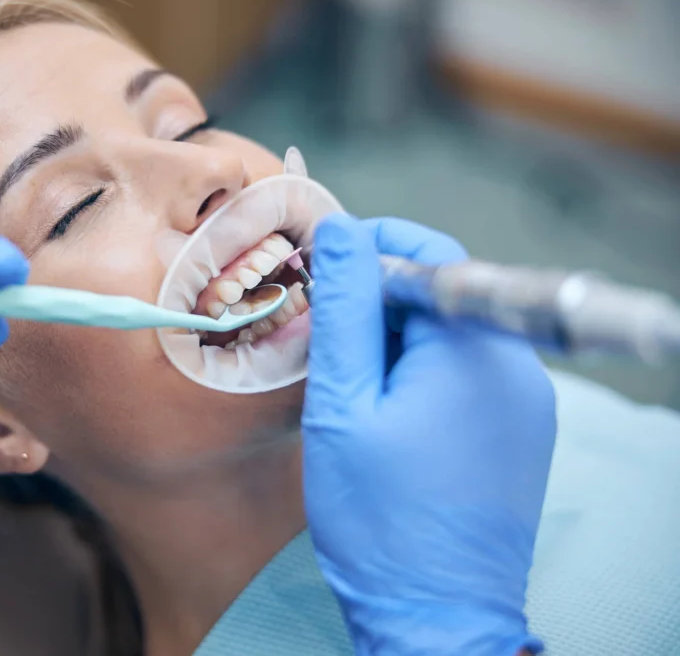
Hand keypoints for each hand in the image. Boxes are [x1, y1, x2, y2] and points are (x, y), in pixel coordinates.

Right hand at [302, 215, 553, 655]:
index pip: (430, 252)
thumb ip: (345, 309)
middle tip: (323, 332)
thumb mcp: (342, 403)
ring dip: (399, 339)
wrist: (435, 617)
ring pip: (455, 334)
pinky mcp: (524, 432)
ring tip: (348, 380)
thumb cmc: (377, 516)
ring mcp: (528, 402)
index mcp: (474, 348)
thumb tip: (340, 230)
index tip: (319, 268)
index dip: (369, 249)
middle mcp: (517, 365)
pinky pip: (472, 374)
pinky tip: (386, 410)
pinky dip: (425, 372)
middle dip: (379, 300)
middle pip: (445, 295)